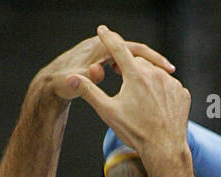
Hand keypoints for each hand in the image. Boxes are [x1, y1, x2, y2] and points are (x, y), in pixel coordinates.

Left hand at [32, 31, 172, 101]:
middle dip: (153, 61)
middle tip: (170, 73)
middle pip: (134, 50)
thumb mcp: (74, 84)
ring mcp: (101, 52)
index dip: (152, 58)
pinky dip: (135, 71)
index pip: (132, 48)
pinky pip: (123, 63)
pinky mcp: (100, 60)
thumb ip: (86, 80)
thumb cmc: (61, 84)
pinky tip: (142, 85)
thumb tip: (97, 72)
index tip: (167, 68)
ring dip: (145, 66)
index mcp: (99, 47)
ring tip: (160, 79)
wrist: (50, 83)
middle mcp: (101, 46)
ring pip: (129, 57)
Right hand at [67, 26, 190, 160]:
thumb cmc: (135, 133)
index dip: (108, 38)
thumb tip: (71, 78)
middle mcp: (155, 75)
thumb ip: (89, 91)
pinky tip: (155, 103)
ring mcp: (172, 84)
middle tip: (120, 73)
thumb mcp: (108, 112)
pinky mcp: (182, 93)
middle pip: (137, 62)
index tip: (102, 31)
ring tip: (139, 95)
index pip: (118, 49)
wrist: (165, 150)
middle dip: (128, 65)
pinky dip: (160, 89)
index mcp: (136, 76)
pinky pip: (168, 85)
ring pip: (154, 72)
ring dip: (145, 77)